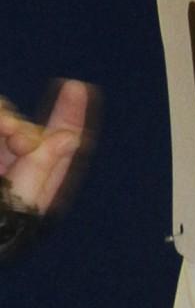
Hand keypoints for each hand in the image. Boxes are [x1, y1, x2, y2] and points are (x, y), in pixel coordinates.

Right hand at [0, 77, 96, 217]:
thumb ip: (41, 166)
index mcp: (42, 177)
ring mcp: (1, 152)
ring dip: (4, 118)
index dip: (71, 113)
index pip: (63, 141)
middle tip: (16, 141)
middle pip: (28, 127)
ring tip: (2, 129)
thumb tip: (69, 137)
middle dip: (21, 126)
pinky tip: (0, 127)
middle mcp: (20, 162)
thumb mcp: (23, 197)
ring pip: (5, 119)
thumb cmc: (3, 221)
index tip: (75, 86)